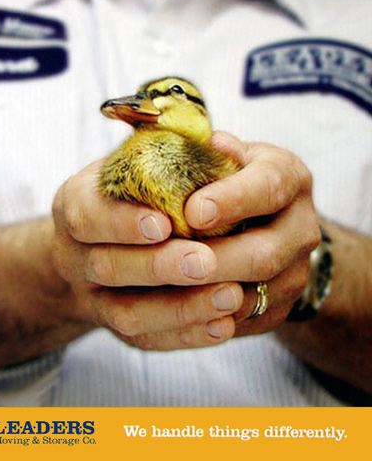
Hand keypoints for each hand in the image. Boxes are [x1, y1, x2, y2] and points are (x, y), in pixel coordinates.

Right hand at [51, 160, 243, 349]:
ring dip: (181, 308)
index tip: (164, 222)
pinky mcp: (120, 327)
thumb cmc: (133, 189)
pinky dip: (186, 336)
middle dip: (158, 266)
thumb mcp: (137, 161)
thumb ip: (173, 152)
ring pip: (128, 314)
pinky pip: (148, 341)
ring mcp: (94, 296)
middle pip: (107, 267)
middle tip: (207, 261)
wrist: (103, 241)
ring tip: (231, 296)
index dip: (121, 222)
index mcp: (77, 203)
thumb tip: (221, 145)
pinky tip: (223, 326)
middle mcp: (75, 253)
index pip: (85, 215)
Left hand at [185, 131, 320, 336]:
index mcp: (289, 178)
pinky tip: (174, 310)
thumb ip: (214, 149)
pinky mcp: (281, 306)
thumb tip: (205, 143)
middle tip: (172, 261)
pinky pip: (244, 321)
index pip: (269, 187)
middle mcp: (301, 227)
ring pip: (254, 295)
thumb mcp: (229, 154)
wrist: (270, 221)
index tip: (192, 210)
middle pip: (265, 253)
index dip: (231, 199)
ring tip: (164, 289)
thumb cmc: (235, 178)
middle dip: (216, 260)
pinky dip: (208, 318)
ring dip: (207, 296)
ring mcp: (296, 271)